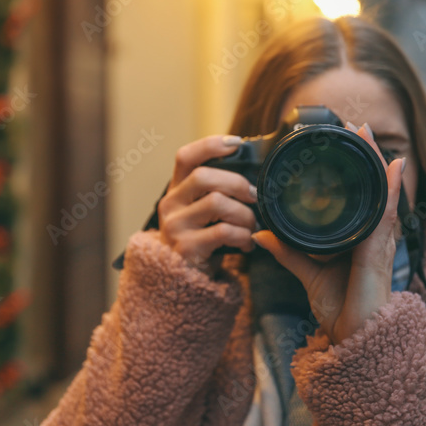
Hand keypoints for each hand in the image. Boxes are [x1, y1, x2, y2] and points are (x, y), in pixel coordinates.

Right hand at [157, 135, 258, 274]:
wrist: (187, 281)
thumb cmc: (204, 240)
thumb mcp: (204, 213)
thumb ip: (219, 191)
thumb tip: (255, 170)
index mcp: (176, 190)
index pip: (185, 157)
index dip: (210, 145)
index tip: (237, 144)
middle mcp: (170, 205)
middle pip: (203, 177)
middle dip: (236, 183)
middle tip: (254, 196)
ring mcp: (175, 227)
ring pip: (216, 203)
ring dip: (244, 213)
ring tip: (252, 226)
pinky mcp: (186, 249)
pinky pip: (223, 232)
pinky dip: (243, 236)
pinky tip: (248, 244)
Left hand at [252, 123, 406, 345]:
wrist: (353, 340)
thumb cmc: (341, 310)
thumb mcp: (308, 274)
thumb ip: (288, 253)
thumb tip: (260, 235)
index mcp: (360, 239)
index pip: (363, 197)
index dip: (360, 171)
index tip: (351, 143)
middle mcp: (374, 237)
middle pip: (376, 189)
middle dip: (370, 157)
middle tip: (360, 128)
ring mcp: (379, 244)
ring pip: (382, 196)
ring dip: (378, 164)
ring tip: (370, 137)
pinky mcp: (377, 253)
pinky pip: (385, 216)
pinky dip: (389, 191)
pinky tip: (391, 169)